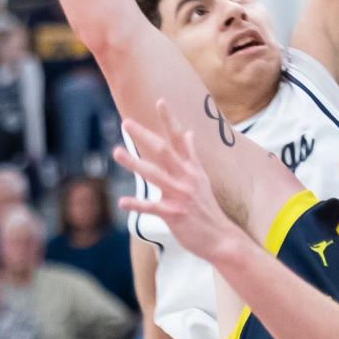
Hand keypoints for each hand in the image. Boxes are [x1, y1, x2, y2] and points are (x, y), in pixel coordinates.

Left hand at [114, 101, 240, 264]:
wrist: (221, 238)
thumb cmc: (208, 209)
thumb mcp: (203, 178)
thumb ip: (192, 155)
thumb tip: (189, 132)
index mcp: (192, 169)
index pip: (179, 139)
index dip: (169, 120)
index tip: (160, 101)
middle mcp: (186, 178)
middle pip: (163, 151)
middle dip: (144, 136)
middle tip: (126, 122)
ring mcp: (181, 196)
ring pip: (155, 175)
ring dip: (134, 163)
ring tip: (116, 152)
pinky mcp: (174, 214)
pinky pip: (152, 207)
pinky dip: (137, 204)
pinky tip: (122, 201)